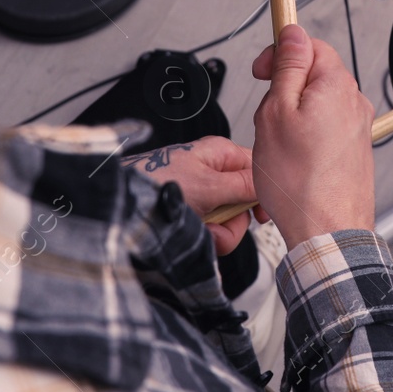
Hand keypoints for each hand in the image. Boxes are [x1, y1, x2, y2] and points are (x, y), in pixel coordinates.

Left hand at [122, 136, 255, 254]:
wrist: (122, 205)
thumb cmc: (156, 183)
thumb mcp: (208, 185)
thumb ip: (243, 185)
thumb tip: (270, 184)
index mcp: (220, 154)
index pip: (257, 170)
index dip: (264, 194)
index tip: (262, 216)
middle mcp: (212, 173)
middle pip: (245, 202)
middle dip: (233, 222)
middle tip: (217, 224)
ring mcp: (202, 196)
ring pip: (229, 222)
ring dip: (218, 233)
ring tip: (198, 230)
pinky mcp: (191, 214)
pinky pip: (212, 231)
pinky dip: (204, 238)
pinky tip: (190, 235)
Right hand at [250, 24, 374, 250]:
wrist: (327, 232)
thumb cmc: (300, 183)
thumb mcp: (276, 113)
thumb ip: (286, 68)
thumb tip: (292, 35)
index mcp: (336, 85)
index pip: (310, 44)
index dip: (281, 53)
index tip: (262, 71)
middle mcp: (354, 102)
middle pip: (314, 75)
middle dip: (285, 89)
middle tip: (267, 115)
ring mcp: (357, 127)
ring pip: (317, 103)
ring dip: (294, 115)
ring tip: (280, 144)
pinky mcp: (355, 149)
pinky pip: (325, 128)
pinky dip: (307, 137)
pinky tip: (294, 160)